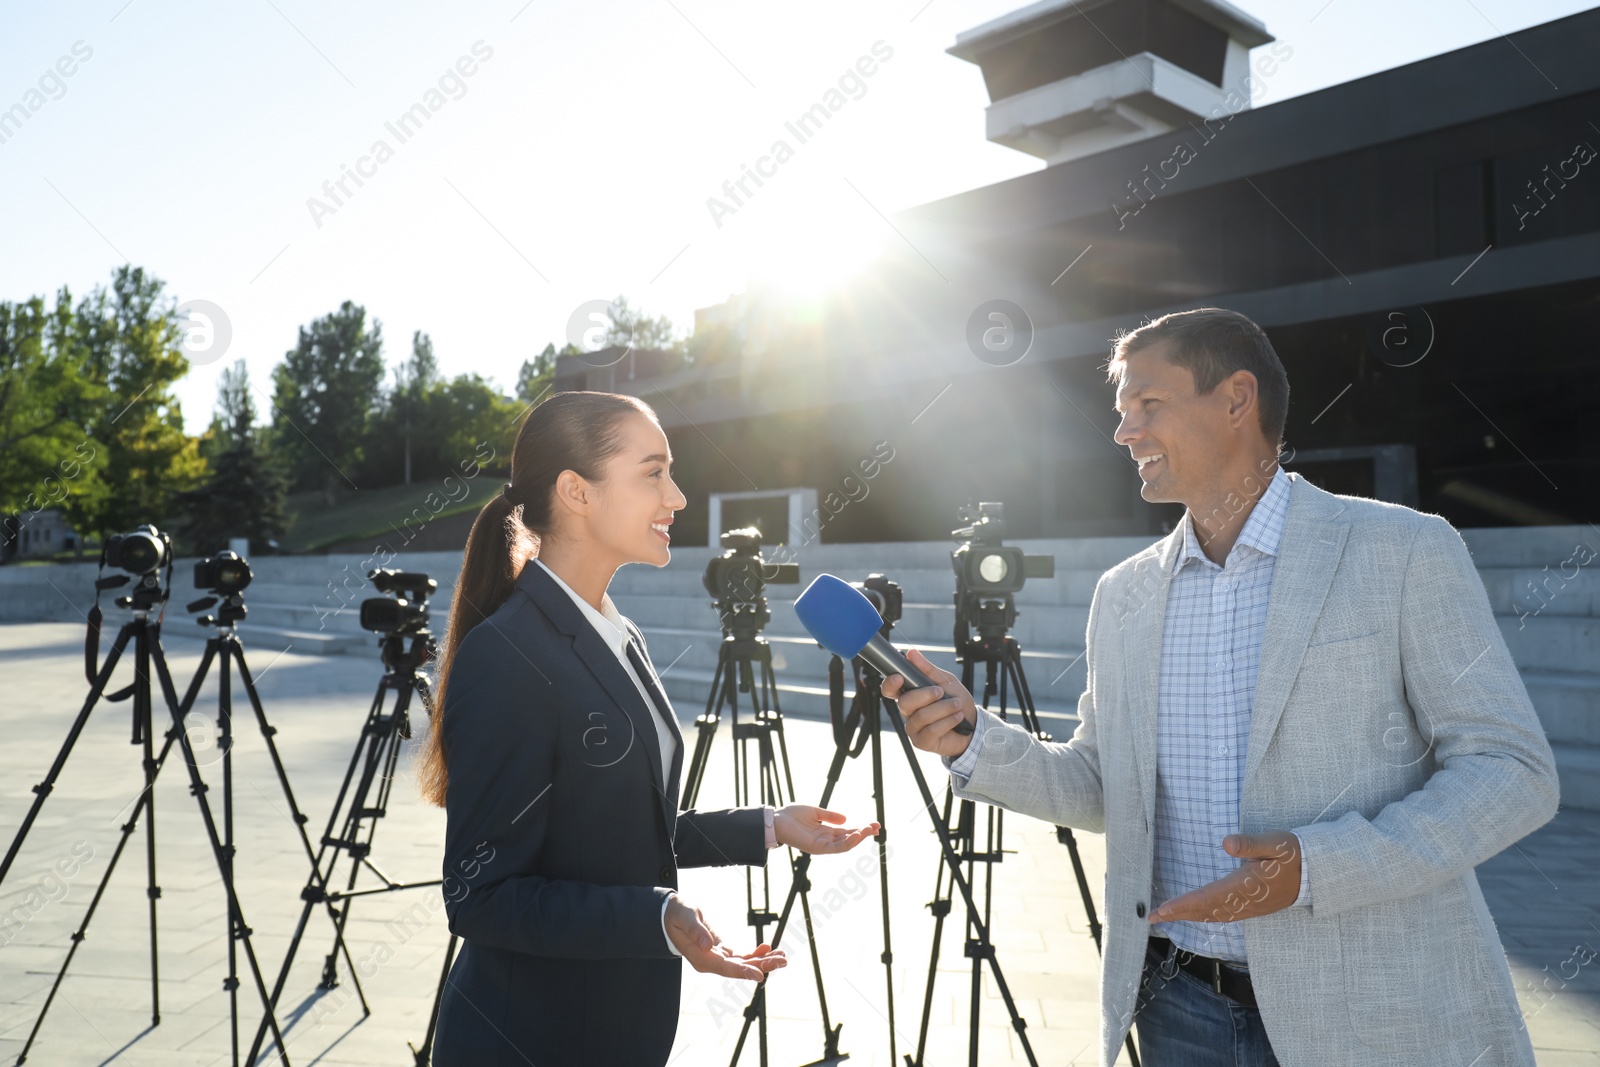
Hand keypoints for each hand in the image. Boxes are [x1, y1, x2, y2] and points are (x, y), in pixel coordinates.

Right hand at [664, 894, 787, 980]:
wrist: (671, 915)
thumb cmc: (677, 914)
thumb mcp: (685, 917)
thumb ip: (696, 931)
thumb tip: (709, 945)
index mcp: (700, 958)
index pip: (725, 968)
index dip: (743, 972)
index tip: (760, 975)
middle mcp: (710, 963)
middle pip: (739, 968)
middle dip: (761, 965)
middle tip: (782, 961)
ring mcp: (716, 959)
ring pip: (743, 964)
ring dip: (763, 961)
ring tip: (782, 956)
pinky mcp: (721, 952)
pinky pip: (741, 957)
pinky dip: (754, 954)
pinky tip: (767, 948)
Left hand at [774, 805, 879, 853]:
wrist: (776, 819)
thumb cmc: (792, 815)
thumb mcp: (815, 812)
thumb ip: (830, 815)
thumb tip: (846, 818)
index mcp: (826, 831)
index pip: (847, 832)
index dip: (861, 829)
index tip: (874, 824)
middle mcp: (826, 840)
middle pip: (849, 839)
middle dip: (864, 834)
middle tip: (877, 828)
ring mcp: (822, 845)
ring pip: (845, 845)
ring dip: (858, 838)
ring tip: (869, 830)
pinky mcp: (817, 848)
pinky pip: (836, 847)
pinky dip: (847, 843)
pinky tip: (856, 835)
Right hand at [880, 648, 976, 757]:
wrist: (973, 725)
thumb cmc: (957, 701)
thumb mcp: (945, 681)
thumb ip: (927, 669)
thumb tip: (911, 653)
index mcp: (910, 695)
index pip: (890, 690)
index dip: (890, 684)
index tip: (899, 677)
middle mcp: (908, 712)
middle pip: (905, 703)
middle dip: (926, 695)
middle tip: (941, 692)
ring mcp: (914, 728)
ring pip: (921, 716)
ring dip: (943, 708)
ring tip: (956, 705)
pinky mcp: (922, 741)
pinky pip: (931, 731)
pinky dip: (947, 721)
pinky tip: (956, 718)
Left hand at [1147, 832, 1300, 923]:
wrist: (1319, 875)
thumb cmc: (1295, 854)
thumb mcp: (1276, 843)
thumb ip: (1251, 844)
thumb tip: (1227, 844)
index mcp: (1246, 885)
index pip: (1208, 897)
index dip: (1184, 904)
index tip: (1163, 910)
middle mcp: (1245, 901)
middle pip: (1206, 910)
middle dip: (1179, 913)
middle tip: (1154, 917)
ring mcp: (1250, 907)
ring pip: (1214, 915)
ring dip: (1190, 916)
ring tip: (1168, 916)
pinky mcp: (1254, 907)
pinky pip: (1224, 915)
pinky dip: (1206, 915)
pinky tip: (1198, 913)